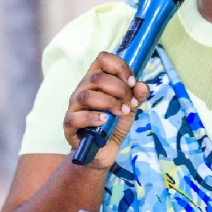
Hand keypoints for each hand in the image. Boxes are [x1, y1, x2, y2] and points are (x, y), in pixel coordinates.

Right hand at [63, 52, 149, 169]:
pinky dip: (92, 118)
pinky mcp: (69, 125)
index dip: (120, 67)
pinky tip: (104, 121)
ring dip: (110, 103)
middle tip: (132, 103)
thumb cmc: (114, 125)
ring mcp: (74, 107)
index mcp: (96, 80)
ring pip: (86, 96)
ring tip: (122, 112)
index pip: (103, 59)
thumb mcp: (130, 109)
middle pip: (97, 78)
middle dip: (120, 89)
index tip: (133, 82)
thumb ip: (138, 96)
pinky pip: (75, 118)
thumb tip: (142, 86)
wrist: (102, 152)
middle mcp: (83, 89)